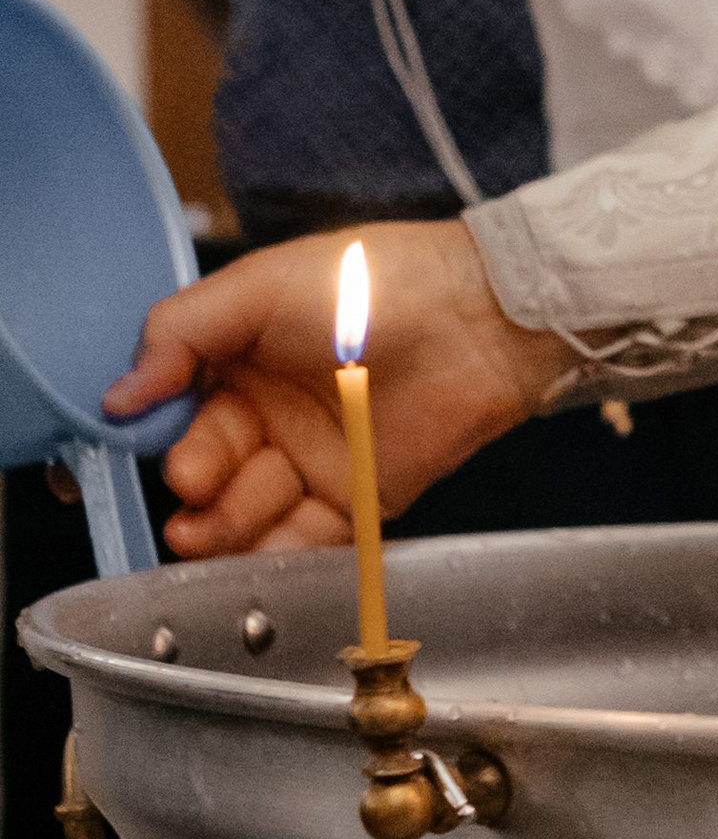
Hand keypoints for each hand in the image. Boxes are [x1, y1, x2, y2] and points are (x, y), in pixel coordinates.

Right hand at [103, 221, 567, 556]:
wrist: (478, 316)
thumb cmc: (375, 281)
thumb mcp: (259, 285)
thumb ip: (180, 332)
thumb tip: (118, 392)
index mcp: (234, 359)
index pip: (169, 408)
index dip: (143, 432)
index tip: (120, 450)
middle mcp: (266, 413)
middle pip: (206, 463)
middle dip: (193, 479)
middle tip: (192, 480)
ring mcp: (309, 459)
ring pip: (246, 510)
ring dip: (221, 526)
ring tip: (205, 528)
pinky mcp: (355, 499)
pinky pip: (302, 540)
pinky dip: (272, 554)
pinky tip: (248, 556)